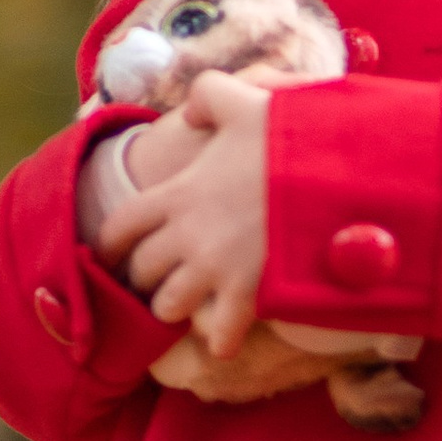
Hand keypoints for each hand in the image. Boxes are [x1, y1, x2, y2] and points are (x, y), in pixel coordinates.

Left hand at [89, 72, 273, 354]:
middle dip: (142, 279)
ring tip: (184, 307)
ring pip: (168, 305)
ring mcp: (215, 266)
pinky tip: (222, 344)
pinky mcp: (248, 290)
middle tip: (154, 281)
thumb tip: (190, 115)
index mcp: (179, 193)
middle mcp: (187, 234)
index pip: (120, 227)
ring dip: (173, 309)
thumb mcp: (242, 101)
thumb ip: (208, 97)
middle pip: (140, 272)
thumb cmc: (287, 137)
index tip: (110, 255)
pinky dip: (219, 342)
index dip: (110, 244)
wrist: (331, 172)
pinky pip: (221, 331)